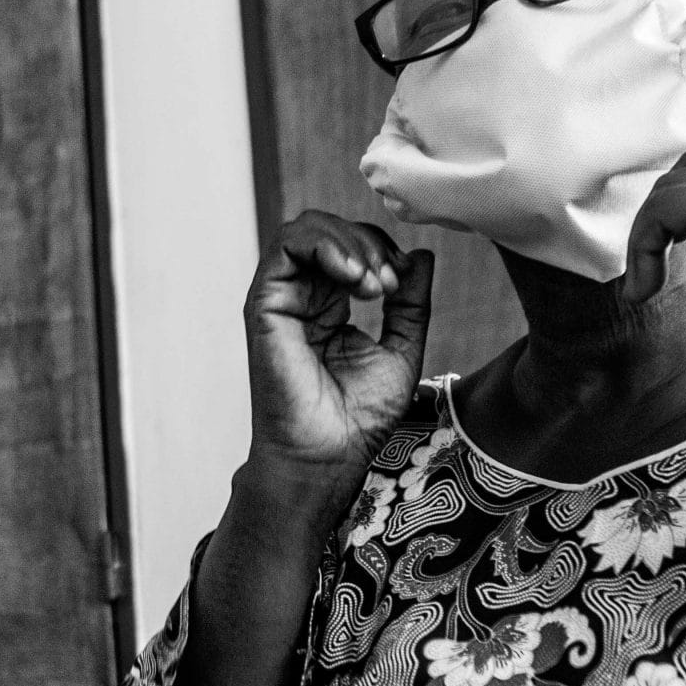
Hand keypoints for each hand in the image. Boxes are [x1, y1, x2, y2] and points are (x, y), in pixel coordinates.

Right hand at [245, 212, 432, 481]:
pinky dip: (324, 245)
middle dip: (369, 245)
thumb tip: (420, 256)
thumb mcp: (401, 349)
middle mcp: (302, 297)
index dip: (381, 252)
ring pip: (307, 228)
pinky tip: (352, 276)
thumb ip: (410, 303)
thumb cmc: (358, 419)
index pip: (351, 248)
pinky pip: (286, 245)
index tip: (401, 285)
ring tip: (372, 284)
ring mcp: (281, 298)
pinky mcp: (265, 303)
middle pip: (331, 231)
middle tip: (389, 284)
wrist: (328, 456)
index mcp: (329, 306)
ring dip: (350, 243)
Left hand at [622, 149, 685, 418]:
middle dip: (659, 214)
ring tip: (645, 286)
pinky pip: (662, 207)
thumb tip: (677, 219)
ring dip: (645, 236)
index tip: (663, 255)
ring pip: (672, 185)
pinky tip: (644, 292)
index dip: (678, 207)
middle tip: (648, 267)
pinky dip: (641, 248)